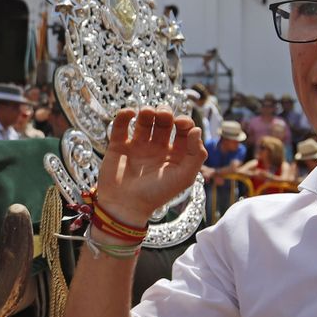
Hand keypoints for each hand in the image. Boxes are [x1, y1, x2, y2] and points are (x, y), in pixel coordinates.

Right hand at [95, 107, 207, 226]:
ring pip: (144, 120)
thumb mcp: (184, 177)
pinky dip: (124, 115)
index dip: (184, 122)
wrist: (125, 205)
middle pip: (164, 122)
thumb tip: (197, 129)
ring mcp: (138, 146)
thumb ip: (196, 154)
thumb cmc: (157, 194)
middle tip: (163, 116)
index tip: (180, 123)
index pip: (183, 131)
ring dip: (147, 111)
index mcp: (175, 155)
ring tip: (146, 112)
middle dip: (165, 113)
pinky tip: (130, 113)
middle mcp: (157, 148)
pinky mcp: (119, 145)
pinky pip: (121, 125)